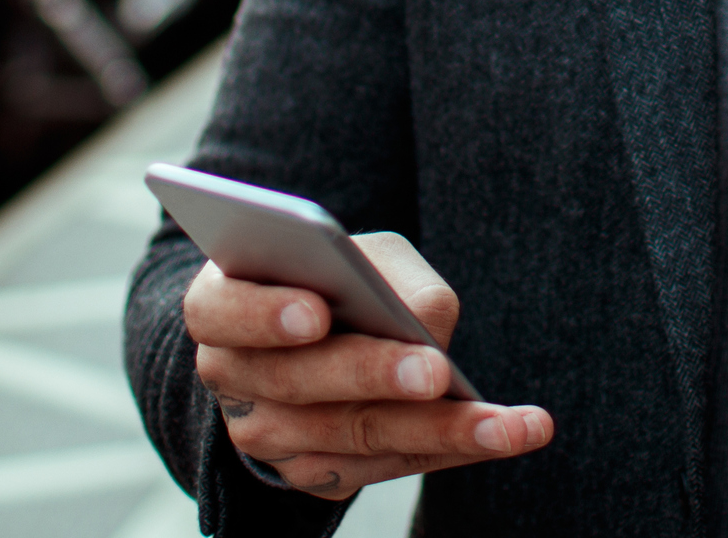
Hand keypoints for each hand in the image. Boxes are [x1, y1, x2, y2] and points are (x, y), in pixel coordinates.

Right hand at [184, 232, 555, 499]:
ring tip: (508, 423)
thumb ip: (386, 274)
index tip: (316, 313)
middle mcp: (230, 376)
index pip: (225, 310)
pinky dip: (451, 450)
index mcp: (219, 305)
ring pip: (351, 436)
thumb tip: (429, 326)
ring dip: (437, 430)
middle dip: (372, 376)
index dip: (265, 314)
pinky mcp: (313, 474)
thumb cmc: (337, 280)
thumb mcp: (360, 254)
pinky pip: (386, 467)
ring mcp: (267, 436)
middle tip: (435, 371)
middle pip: (296, 382)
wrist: (315, 343)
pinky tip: (508, 434)